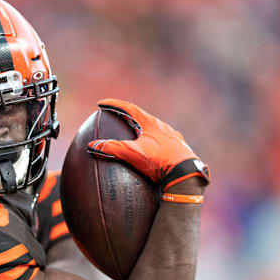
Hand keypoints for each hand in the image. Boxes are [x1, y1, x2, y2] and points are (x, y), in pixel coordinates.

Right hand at [87, 98, 209, 189]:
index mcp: (151, 123)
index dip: (114, 105)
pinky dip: (153, 141)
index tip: (101, 104)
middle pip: (142, 117)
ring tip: (134, 133)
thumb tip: (92, 146)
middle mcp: (163, 127)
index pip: (129, 108)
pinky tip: (152, 150)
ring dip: (142, 128)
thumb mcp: (132, 154)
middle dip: (128, 116)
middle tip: (116, 116)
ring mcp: (173, 137)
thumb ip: (112, 148)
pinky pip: (163, 141)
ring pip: (155, 128)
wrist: (186, 175)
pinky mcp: (180, 149)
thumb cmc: (159, 161)